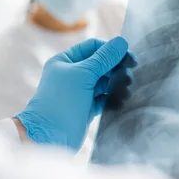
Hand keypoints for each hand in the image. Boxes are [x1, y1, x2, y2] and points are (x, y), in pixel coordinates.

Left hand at [15, 37, 136, 150]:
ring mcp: (79, 92)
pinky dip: (114, 98)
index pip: (94, 47)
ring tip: (126, 91)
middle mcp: (72, 74)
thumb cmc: (61, 102)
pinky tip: (122, 101)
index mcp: (66, 61)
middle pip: (102, 64)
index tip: (128, 58)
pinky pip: (104, 98)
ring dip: (117, 85)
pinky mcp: (86, 108)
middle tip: (129, 77)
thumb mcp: (83, 74)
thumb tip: (122, 41)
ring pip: (104, 82)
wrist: (49, 137)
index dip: (111, 50)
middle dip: (117, 69)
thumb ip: (104, 58)